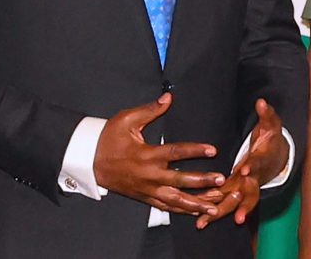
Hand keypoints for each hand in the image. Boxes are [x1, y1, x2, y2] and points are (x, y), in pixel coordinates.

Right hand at [93, 93, 224, 215]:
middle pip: (181, 181)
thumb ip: (150, 110)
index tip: (213, 150)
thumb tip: (168, 98)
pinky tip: (196, 211)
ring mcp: (147, 189)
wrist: (88, 161)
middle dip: (203, 182)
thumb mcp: (127, 120)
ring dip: (196, 202)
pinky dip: (181, 210)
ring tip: (215, 204)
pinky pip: (165, 207)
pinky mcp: (144, 197)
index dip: (196, 150)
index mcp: (147, 155)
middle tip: (222, 180)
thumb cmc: (108, 139)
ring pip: (175, 200)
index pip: (176, 152)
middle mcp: (149, 175)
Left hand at [195, 99, 288, 228]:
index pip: (257, 163)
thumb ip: (266, 114)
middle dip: (240, 204)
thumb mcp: (271, 124)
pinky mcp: (236, 192)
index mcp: (260, 160)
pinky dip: (213, 213)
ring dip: (221, 213)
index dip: (252, 166)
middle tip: (235, 215)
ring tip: (205, 221)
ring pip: (235, 203)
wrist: (277, 157)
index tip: (245, 170)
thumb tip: (261, 102)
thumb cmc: (271, 139)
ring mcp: (245, 187)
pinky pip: (225, 204)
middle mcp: (254, 177)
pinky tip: (199, 221)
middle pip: (249, 192)